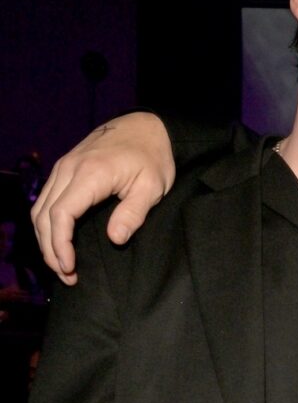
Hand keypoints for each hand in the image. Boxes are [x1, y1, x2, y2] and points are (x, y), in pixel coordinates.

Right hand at [32, 113, 175, 282]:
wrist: (146, 126)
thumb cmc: (152, 157)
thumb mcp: (152, 187)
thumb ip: (133, 213)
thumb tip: (115, 238)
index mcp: (90, 174)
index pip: (61, 213)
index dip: (60, 244)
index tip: (70, 267)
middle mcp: (68, 169)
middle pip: (44, 214)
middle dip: (50, 249)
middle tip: (67, 276)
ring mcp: (63, 166)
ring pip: (40, 207)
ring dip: (45, 238)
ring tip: (60, 265)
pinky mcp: (64, 168)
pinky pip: (45, 199)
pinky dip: (46, 223)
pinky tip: (57, 240)